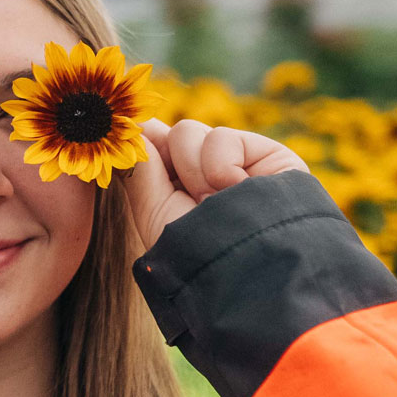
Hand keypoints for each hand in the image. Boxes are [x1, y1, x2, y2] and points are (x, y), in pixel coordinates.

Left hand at [124, 118, 309, 251]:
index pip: (154, 146)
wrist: (246, 267)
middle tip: (187, 199)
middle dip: (168, 165)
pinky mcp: (268, 154)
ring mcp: (238, 161)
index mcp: (180, 187)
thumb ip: (140, 166)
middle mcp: (208, 172)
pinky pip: (220, 137)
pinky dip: (220, 166)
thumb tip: (131, 128)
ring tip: (212, 202)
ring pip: (187, 131)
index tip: (127, 144)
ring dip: (193, 171)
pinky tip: (235, 190)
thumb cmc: (194, 249)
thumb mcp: (154, 210)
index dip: (141, 144)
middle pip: (168, 135)